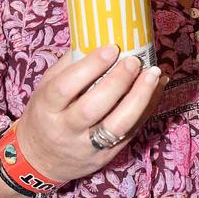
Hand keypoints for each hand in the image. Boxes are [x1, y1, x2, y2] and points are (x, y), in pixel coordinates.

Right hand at [16, 46, 166, 184]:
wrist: (41, 160)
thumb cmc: (46, 114)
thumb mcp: (46, 88)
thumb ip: (68, 66)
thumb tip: (98, 38)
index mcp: (46, 108)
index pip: (66, 87)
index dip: (91, 66)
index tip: (112, 48)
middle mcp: (65, 129)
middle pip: (93, 107)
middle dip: (118, 81)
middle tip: (135, 61)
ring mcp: (87, 146)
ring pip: (117, 125)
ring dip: (140, 97)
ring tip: (154, 74)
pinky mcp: (106, 156)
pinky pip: (131, 132)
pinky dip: (148, 108)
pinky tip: (157, 88)